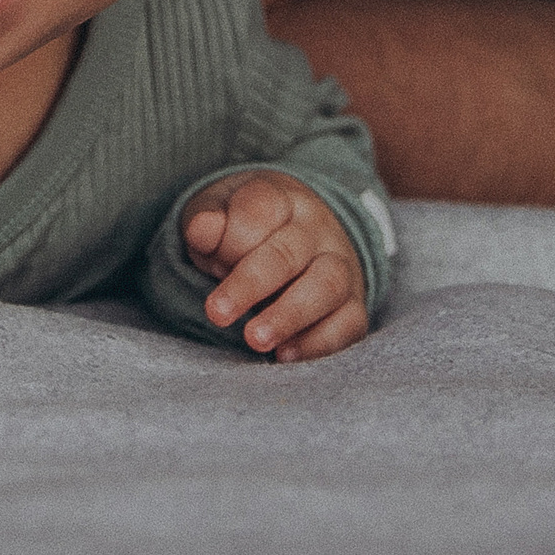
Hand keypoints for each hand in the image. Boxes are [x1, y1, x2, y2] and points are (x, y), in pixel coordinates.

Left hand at [183, 170, 367, 361]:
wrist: (296, 234)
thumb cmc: (245, 229)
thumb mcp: (218, 215)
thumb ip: (206, 223)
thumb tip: (201, 228)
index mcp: (281, 199)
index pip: (262, 209)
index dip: (232, 239)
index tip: (208, 263)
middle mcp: (316, 230)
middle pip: (288, 252)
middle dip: (250, 284)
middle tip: (217, 314)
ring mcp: (341, 265)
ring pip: (326, 286)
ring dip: (289, 316)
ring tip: (255, 340)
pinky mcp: (354, 304)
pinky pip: (348, 323)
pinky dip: (319, 343)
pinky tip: (285, 356)